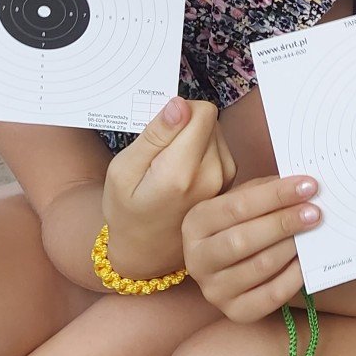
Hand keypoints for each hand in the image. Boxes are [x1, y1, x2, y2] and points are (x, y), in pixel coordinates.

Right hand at [101, 97, 234, 279]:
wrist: (146, 250)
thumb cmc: (128, 210)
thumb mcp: (123, 170)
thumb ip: (154, 135)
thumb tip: (180, 104)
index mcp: (182, 171)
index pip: (203, 112)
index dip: (180, 112)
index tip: (161, 132)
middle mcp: (212, 175)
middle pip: (211, 120)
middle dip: (187, 126)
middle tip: (162, 153)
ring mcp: (225, 180)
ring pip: (217, 132)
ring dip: (195, 140)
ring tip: (172, 166)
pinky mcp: (231, 182)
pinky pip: (221, 148)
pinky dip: (203, 153)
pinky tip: (185, 174)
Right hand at [181, 173, 321, 322]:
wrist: (227, 264)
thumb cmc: (239, 224)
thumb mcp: (243, 200)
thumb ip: (267, 191)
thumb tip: (302, 187)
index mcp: (196, 223)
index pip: (237, 206)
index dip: (275, 195)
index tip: (308, 186)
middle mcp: (198, 259)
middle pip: (243, 240)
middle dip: (284, 223)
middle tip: (315, 212)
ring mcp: (214, 289)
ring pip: (260, 266)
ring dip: (291, 247)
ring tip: (313, 233)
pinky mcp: (236, 312)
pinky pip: (272, 295)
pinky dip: (294, 276)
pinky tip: (306, 260)